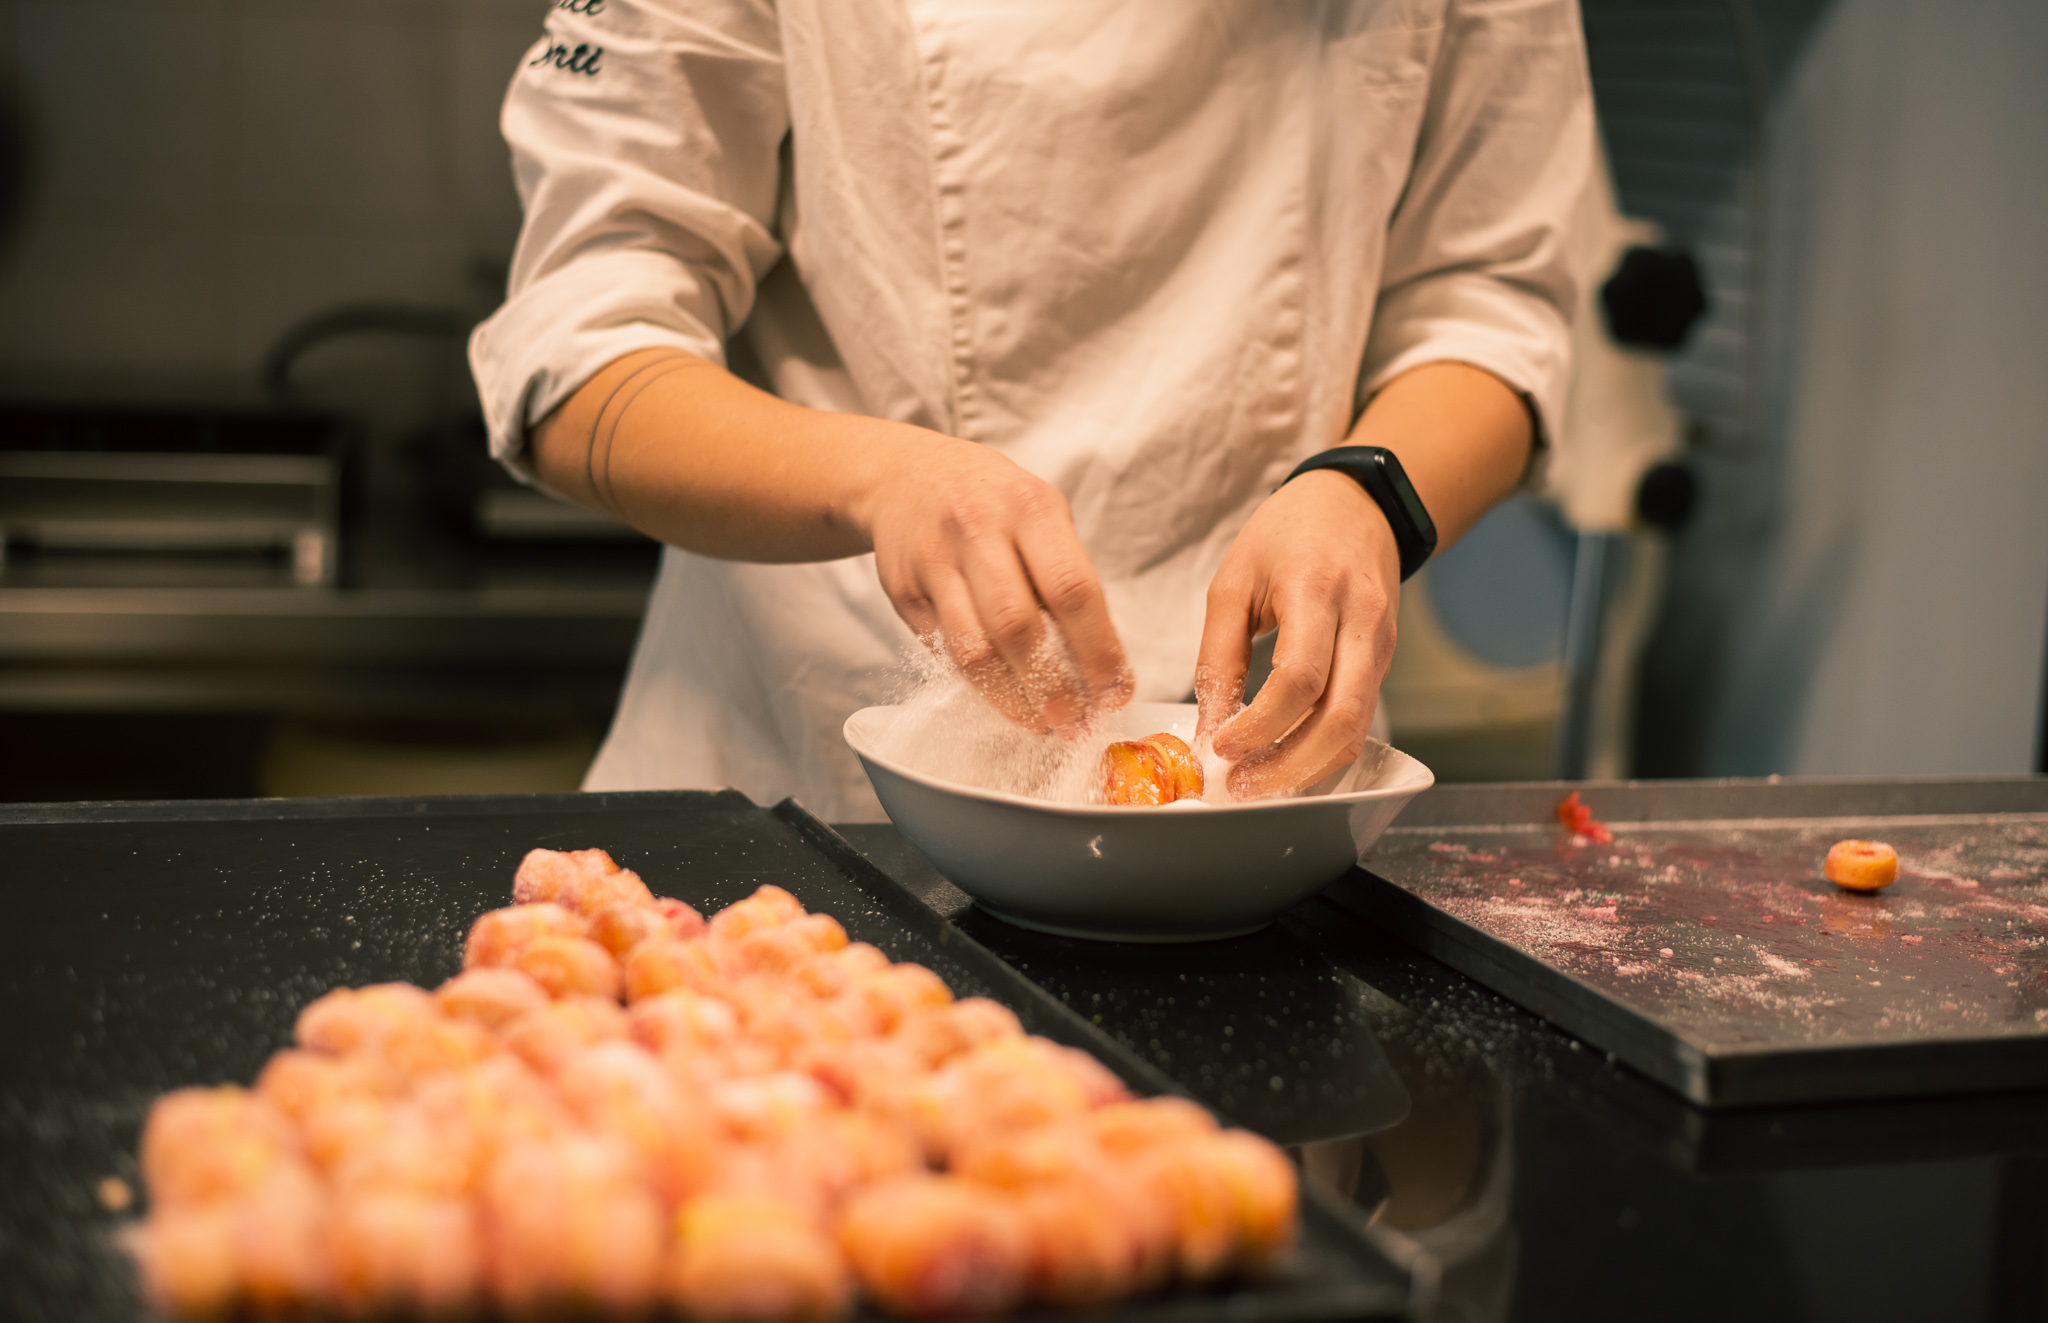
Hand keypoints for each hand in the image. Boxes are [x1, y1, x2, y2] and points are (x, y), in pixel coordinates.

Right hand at [855, 431, 1132, 731]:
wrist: (906, 476)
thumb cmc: (992, 502)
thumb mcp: (1041, 514)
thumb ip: (1066, 577)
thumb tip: (1099, 663)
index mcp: (1030, 509)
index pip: (1072, 590)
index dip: (1098, 651)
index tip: (1116, 693)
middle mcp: (977, 530)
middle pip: (1017, 627)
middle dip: (1053, 688)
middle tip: (1075, 725)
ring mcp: (933, 561)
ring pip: (973, 651)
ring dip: (1012, 700)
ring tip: (1040, 723)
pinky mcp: (902, 591)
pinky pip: (942, 652)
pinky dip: (977, 684)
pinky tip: (1002, 698)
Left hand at [1194, 470, 1400, 797]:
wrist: (1356, 505)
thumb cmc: (1287, 535)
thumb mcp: (1234, 582)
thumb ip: (1218, 655)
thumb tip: (1208, 725)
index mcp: (1317, 591)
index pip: (1300, 679)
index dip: (1261, 725)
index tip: (1222, 746)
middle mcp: (1361, 622)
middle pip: (1341, 719)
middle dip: (1290, 766)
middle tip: (1243, 786)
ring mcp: (1381, 645)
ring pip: (1357, 728)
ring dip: (1309, 767)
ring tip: (1259, 782)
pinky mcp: (1384, 661)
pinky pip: (1360, 718)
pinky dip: (1323, 749)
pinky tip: (1286, 758)